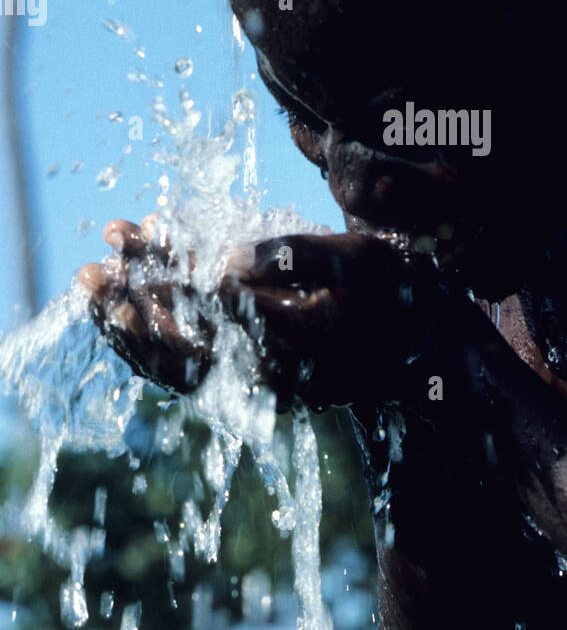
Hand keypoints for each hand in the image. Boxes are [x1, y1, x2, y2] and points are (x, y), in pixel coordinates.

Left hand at [78, 222, 445, 409]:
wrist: (417, 348)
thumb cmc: (388, 291)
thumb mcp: (354, 258)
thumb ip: (289, 258)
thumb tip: (222, 265)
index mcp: (291, 339)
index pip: (204, 310)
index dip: (157, 275)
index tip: (123, 243)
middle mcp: (266, 373)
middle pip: (175, 344)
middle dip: (126, 301)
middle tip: (87, 265)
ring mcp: (256, 386)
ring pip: (173, 364)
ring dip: (127, 323)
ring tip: (93, 276)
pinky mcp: (250, 383)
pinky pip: (188, 368)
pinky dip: (151, 336)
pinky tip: (131, 291)